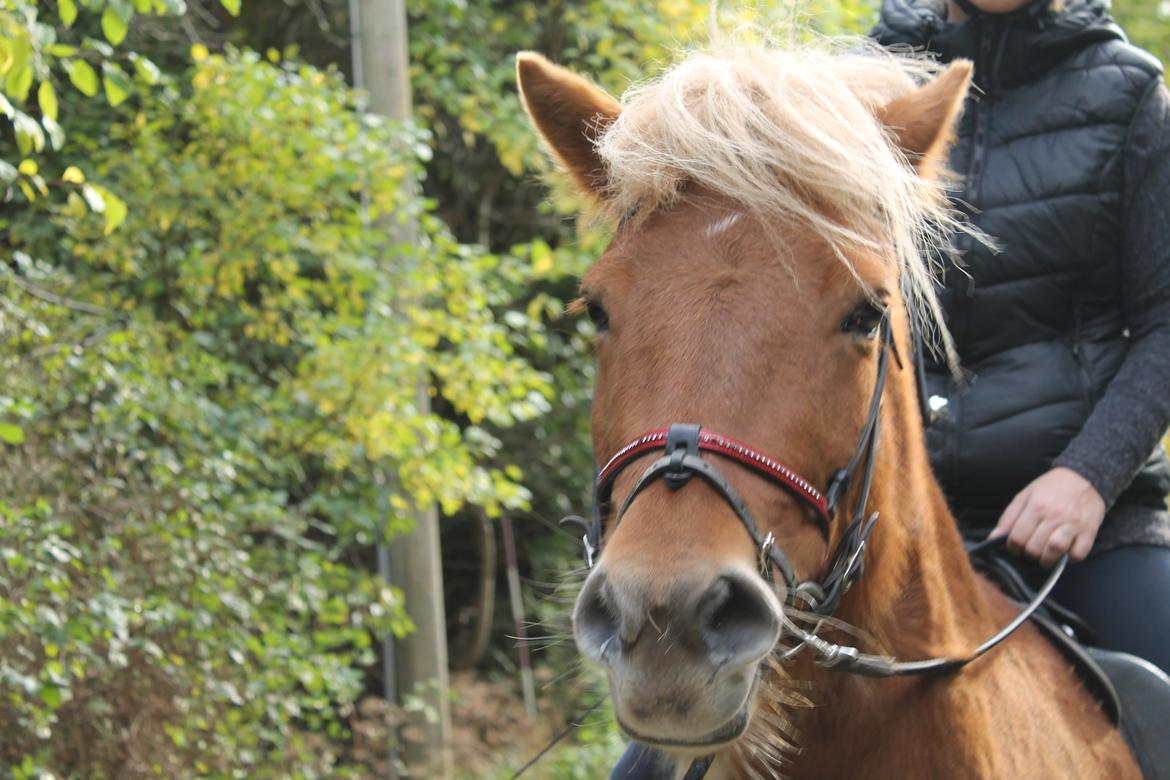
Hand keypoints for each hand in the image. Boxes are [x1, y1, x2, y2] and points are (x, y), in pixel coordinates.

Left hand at [990, 467, 1105, 566]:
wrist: (1085, 476)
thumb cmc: (1052, 487)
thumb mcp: (1026, 495)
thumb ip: (1009, 516)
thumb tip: (994, 537)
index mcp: (1036, 506)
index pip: (1017, 538)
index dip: (1013, 547)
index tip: (1016, 547)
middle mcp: (1054, 516)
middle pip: (1035, 547)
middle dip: (1030, 553)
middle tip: (1032, 549)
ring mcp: (1073, 524)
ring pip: (1055, 551)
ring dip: (1048, 559)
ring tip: (1046, 556)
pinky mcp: (1089, 530)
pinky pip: (1078, 553)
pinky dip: (1071, 557)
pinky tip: (1066, 551)